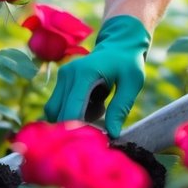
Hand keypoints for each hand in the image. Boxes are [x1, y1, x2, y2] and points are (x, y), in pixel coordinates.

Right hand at [44, 14, 149, 136]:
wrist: (120, 43)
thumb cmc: (128, 62)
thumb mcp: (132, 83)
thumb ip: (121, 108)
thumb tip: (112, 133)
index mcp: (85, 73)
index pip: (71, 109)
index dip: (75, 130)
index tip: (87, 144)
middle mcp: (68, 74)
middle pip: (59, 113)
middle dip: (74, 128)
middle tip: (98, 129)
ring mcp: (63, 76)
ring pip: (55, 111)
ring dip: (72, 120)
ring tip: (99, 109)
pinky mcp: (62, 81)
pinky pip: (59, 106)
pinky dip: (72, 113)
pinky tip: (93, 105)